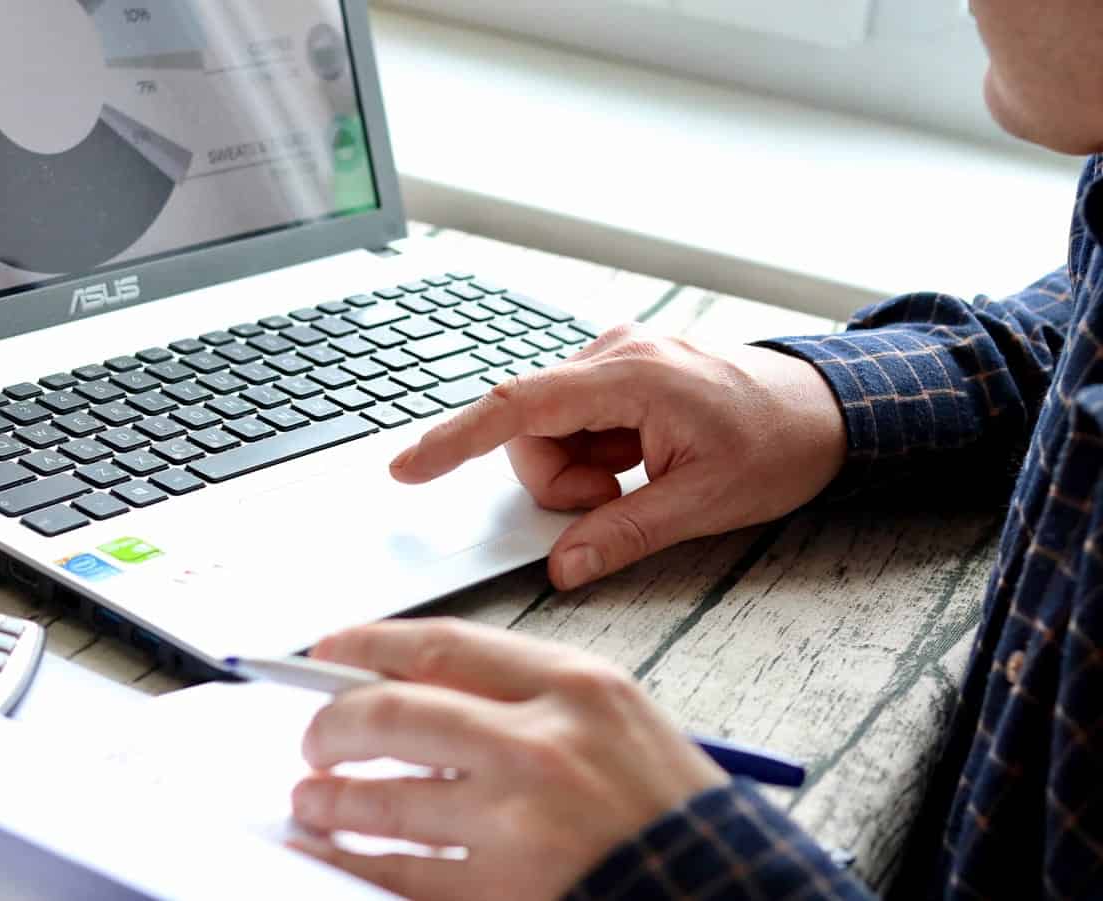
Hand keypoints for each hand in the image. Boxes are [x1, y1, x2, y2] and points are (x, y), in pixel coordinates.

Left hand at [290, 618, 727, 900]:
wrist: (715, 885)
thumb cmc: (668, 805)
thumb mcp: (612, 716)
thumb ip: (523, 694)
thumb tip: (415, 688)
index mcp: (573, 685)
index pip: (442, 644)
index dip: (369, 643)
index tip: (329, 650)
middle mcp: (542, 743)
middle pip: (397, 712)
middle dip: (333, 723)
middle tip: (312, 736)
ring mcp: (519, 820)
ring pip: (387, 798)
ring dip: (331, 799)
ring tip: (310, 798)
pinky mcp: (504, 890)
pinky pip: (402, 873)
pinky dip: (356, 861)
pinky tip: (335, 853)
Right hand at [391, 326, 845, 589]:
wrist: (827, 407)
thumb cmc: (780, 443)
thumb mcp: (705, 503)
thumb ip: (626, 533)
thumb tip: (564, 567)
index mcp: (633, 377)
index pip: (520, 407)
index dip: (455, 440)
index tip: (408, 469)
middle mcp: (616, 354)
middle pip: (530, 428)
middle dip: (557, 480)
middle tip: (613, 500)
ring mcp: (618, 358)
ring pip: (549, 428)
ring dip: (578, 469)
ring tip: (636, 478)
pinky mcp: (622, 371)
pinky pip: (574, 419)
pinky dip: (593, 453)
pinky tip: (638, 458)